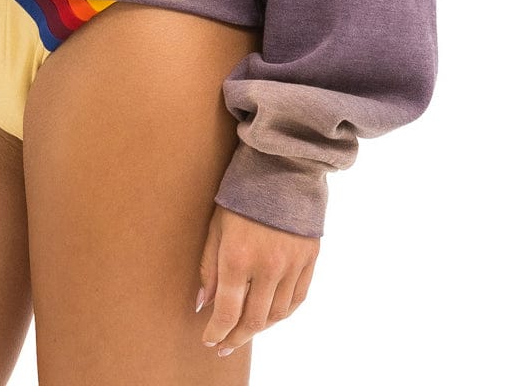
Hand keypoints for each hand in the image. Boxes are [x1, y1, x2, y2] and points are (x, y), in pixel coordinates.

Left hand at [195, 204, 319, 356]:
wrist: (283, 166)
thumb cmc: (242, 193)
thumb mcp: (216, 225)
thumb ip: (208, 267)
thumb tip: (202, 305)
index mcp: (238, 256)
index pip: (227, 311)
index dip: (217, 332)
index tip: (209, 340)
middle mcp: (267, 266)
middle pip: (253, 320)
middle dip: (236, 337)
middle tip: (224, 345)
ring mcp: (292, 265)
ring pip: (277, 315)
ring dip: (259, 328)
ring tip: (245, 331)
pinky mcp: (310, 259)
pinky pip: (297, 300)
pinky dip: (283, 313)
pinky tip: (270, 316)